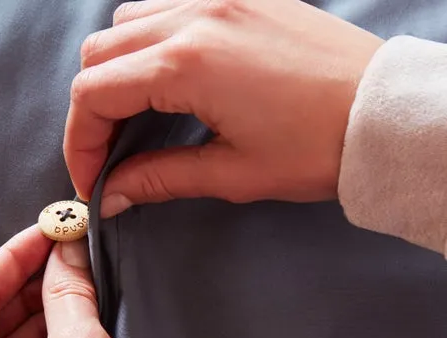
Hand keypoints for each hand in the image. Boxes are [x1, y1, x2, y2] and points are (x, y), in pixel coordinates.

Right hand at [64, 0, 382, 216]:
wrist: (380, 114)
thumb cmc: (316, 148)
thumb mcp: (232, 173)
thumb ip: (159, 179)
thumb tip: (111, 194)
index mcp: (189, 62)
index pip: (95, 94)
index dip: (81, 142)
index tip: (92, 179)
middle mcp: (195, 15)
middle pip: (100, 54)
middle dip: (92, 110)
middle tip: (111, 154)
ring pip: (126, 24)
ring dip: (116, 72)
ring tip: (137, 116)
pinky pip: (165, 6)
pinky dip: (148, 42)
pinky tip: (166, 77)